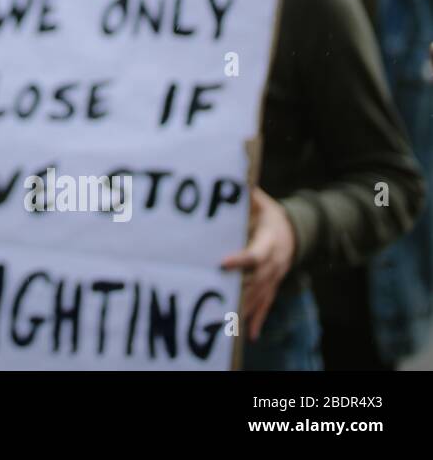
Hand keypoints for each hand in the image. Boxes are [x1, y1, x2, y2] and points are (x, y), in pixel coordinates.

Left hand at [221, 187, 296, 340]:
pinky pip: (266, 305)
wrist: (296, 233)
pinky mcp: (272, 286)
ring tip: (227, 325)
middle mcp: (274, 264)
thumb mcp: (261, 203)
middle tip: (217, 301)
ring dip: (244, 310)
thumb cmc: (270, 215)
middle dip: (237, 291)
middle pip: (255, 281)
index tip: (222, 263)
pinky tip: (249, 336)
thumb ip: (247, 194)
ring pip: (259, 296)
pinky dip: (257, 320)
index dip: (241, 259)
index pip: (255, 254)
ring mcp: (274, 278)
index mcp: (270, 243)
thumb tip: (234, 176)